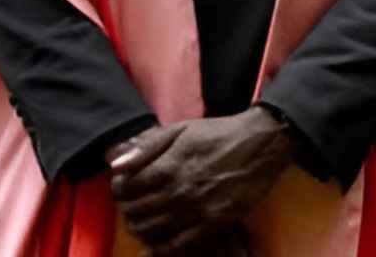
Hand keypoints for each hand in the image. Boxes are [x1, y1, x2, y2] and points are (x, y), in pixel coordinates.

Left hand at [107, 108, 292, 254]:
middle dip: (126, 209)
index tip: (118, 188)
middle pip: (139, 209)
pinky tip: (154, 246)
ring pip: (156, 228)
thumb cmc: (216, 133)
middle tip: (126, 207)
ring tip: (136, 224)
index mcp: (169, 165)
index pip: (129, 186)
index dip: (118, 189)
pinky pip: (182, 243)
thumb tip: (115, 164)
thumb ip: (146, 147)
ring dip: (140, 229)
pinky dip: (164, 248)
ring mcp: (198, 209)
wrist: (259, 145)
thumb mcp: (178, 130)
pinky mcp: (216, 223)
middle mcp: (180, 190)